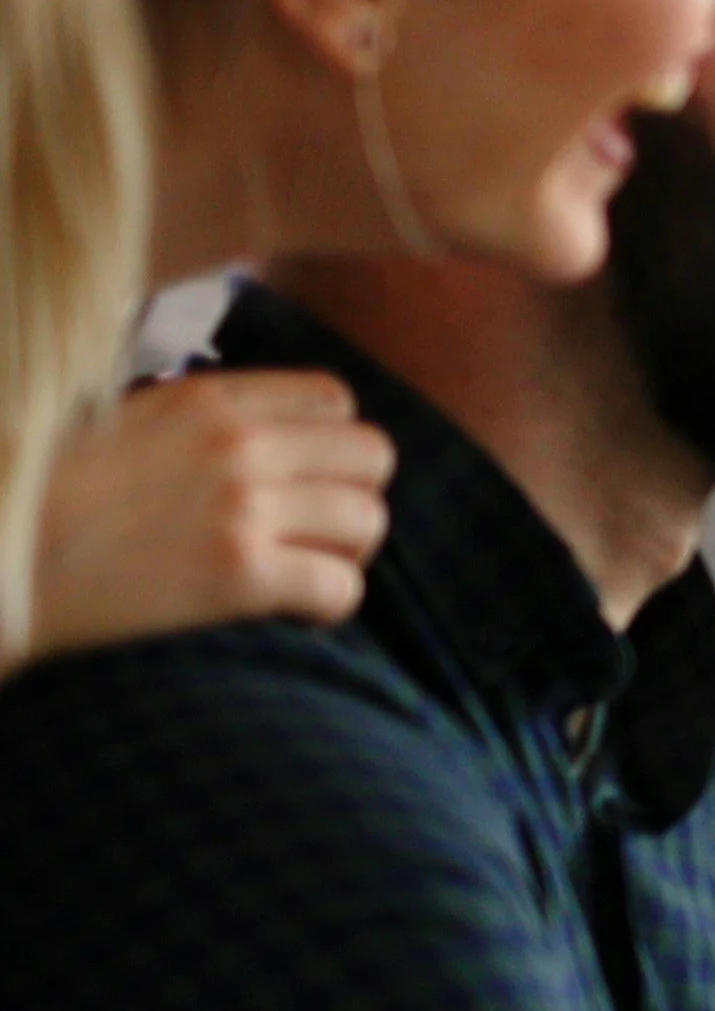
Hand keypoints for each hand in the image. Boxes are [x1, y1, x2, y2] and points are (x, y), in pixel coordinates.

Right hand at [25, 372, 392, 661]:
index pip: (335, 400)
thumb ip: (198, 423)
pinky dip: (328, 605)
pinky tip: (293, 611)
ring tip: (303, 573)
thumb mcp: (123, 425)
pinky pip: (340, 587)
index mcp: (206, 399)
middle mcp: (237, 443)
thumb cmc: (45, 497)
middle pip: (373, 457)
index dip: (333, 445)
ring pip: (369, 522)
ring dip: (346, 554)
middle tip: (316, 532)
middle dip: (354, 497)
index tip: (307, 479)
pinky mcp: (238, 573)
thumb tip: (262, 437)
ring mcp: (242, 507)